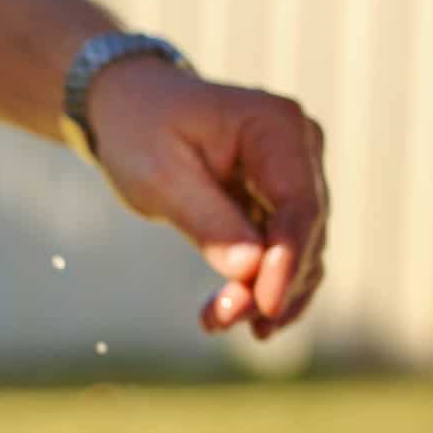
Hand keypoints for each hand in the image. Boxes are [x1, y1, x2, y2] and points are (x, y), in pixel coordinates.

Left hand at [86, 56, 328, 338]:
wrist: (128, 110)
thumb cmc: (139, 132)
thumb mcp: (161, 176)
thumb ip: (207, 221)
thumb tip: (252, 271)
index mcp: (276, 127)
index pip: (299, 205)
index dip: (288, 262)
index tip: (264, 308)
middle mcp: (299, 148)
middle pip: (304, 232)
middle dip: (270, 286)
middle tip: (223, 323)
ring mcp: (293, 174)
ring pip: (299, 250)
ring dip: (266, 294)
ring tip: (216, 323)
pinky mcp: (276, 200)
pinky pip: (281, 251)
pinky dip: (260, 285)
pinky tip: (230, 314)